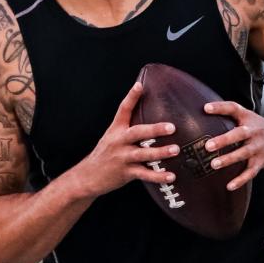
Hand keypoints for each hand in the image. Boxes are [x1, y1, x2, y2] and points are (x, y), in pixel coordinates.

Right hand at [76, 79, 179, 196]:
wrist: (88, 176)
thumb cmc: (105, 155)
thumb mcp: (111, 137)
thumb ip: (127, 129)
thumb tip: (149, 121)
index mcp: (116, 130)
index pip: (123, 110)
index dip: (131, 97)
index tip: (139, 86)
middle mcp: (118, 142)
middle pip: (136, 133)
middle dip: (154, 129)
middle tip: (171, 127)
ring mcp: (122, 158)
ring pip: (142, 154)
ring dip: (160, 152)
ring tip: (175, 149)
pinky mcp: (126, 173)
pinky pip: (144, 174)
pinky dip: (158, 176)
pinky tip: (171, 176)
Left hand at [202, 101, 263, 191]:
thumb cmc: (258, 128)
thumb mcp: (248, 117)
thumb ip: (230, 116)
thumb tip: (203, 113)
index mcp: (248, 118)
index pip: (233, 108)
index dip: (220, 107)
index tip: (206, 108)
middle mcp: (254, 131)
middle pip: (239, 134)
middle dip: (224, 140)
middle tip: (208, 146)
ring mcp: (258, 147)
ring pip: (244, 153)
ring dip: (229, 159)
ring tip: (214, 165)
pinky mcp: (261, 161)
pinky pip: (250, 172)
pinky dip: (240, 180)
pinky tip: (229, 186)